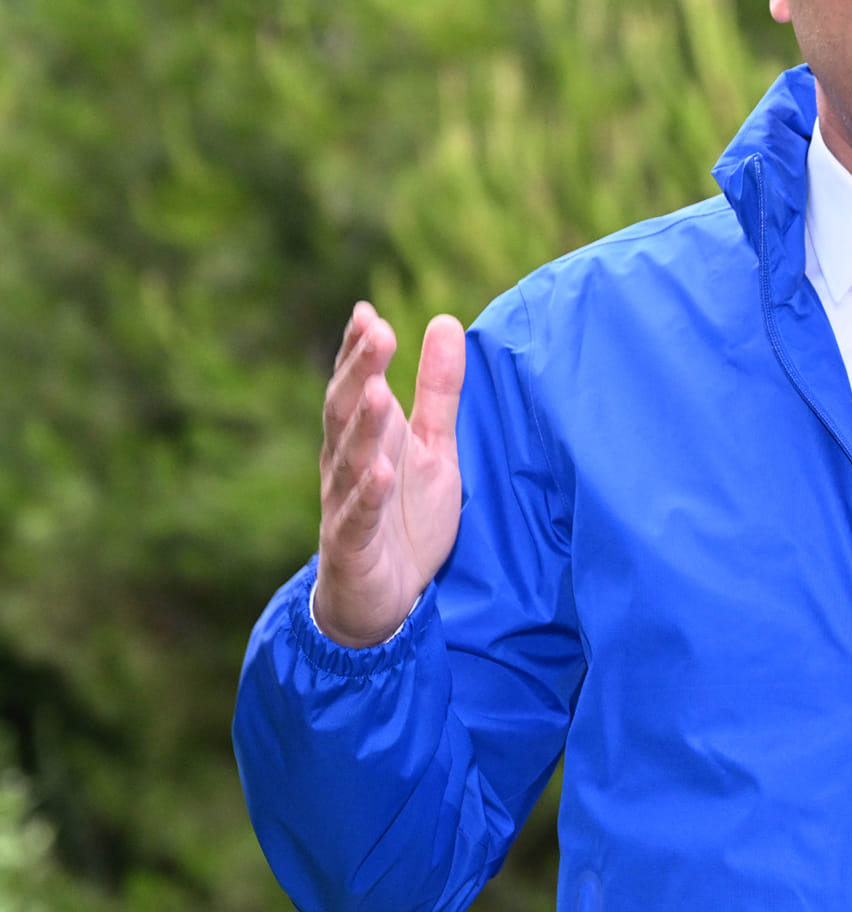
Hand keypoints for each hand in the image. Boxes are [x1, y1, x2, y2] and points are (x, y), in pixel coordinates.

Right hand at [313, 302, 466, 646]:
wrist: (381, 599)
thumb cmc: (404, 514)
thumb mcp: (433, 447)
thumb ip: (439, 390)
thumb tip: (446, 320)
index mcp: (365, 438)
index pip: (356, 386)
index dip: (359, 351)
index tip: (367, 312)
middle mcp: (347, 466)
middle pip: (347, 412)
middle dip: (360, 372)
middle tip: (376, 332)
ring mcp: (345, 506)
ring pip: (350, 461)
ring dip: (364, 426)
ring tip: (379, 392)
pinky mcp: (353, 547)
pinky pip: (357, 518)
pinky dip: (367, 496)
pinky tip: (379, 473)